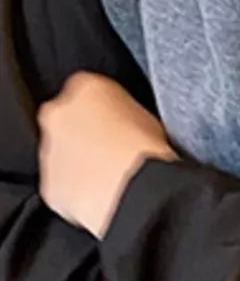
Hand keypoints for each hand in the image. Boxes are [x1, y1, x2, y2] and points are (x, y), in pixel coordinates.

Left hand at [38, 72, 176, 240]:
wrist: (137, 190)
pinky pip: (61, 185)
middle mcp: (59, 113)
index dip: (103, 112)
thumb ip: (122, 112)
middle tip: (111, 153)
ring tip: (110, 178)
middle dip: (83, 135)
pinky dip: (76, 190)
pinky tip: (101, 195)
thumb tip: (122, 124)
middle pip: (66, 120)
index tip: (114, 125)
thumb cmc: (149, 153)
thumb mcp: (146, 116)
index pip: (87, 91)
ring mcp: (50, 149)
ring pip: (61, 154)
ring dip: (79, 163)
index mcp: (86, 86)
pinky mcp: (51, 183)